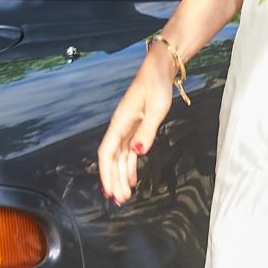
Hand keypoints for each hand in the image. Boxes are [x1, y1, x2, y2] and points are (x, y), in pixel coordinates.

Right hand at [97, 45, 175, 203]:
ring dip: (122, 175)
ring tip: (125, 194)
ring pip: (121, 156)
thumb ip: (147, 132)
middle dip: (114, 179)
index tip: (109, 190)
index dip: (106, 173)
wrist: (161, 66)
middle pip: (112, 158)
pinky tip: (132, 177)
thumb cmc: (157, 83)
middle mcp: (121, 126)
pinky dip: (130, 165)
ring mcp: (128, 127)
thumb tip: (137, 153)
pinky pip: (130, 150)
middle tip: (120, 200)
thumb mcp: (156, 109)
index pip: (107, 152)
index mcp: (121, 121)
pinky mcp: (137, 126)